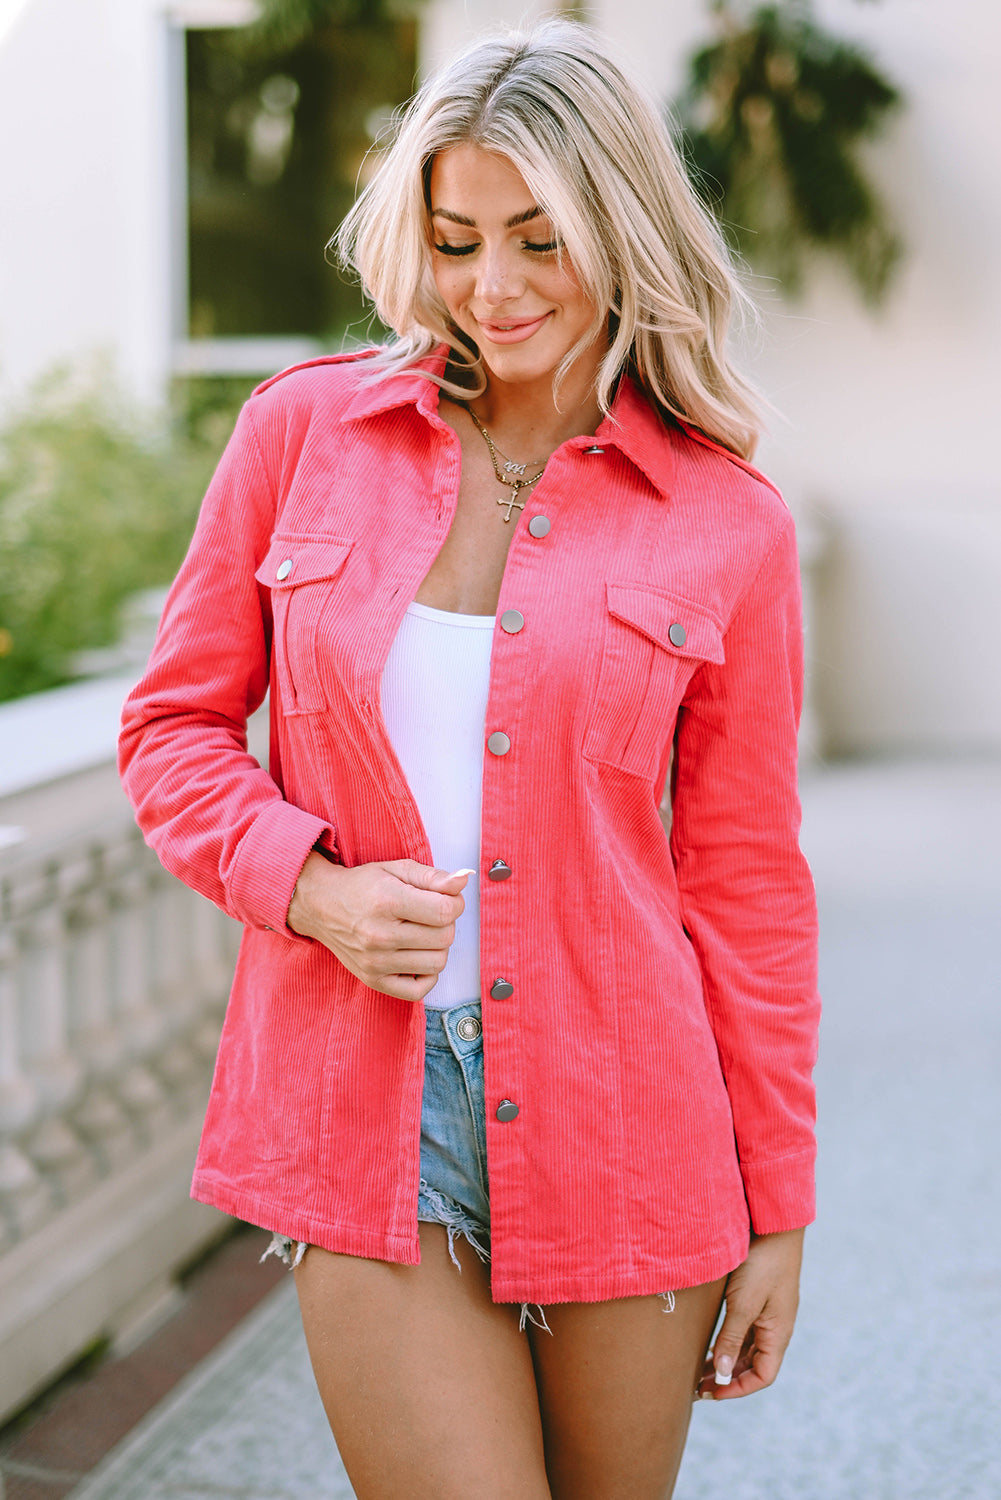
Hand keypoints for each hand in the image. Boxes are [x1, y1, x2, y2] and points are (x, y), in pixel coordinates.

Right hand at [287, 853, 470, 1002]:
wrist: (321, 905)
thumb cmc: (363, 886)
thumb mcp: (397, 869)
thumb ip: (434, 876)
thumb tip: (465, 879)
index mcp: (387, 901)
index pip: (445, 911)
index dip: (454, 903)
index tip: (444, 898)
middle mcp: (380, 935)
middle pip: (445, 938)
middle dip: (445, 923)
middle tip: (428, 914)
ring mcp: (375, 962)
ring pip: (437, 963)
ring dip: (437, 947)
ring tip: (421, 933)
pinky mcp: (373, 980)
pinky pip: (419, 990)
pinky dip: (426, 975)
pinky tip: (417, 956)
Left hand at [695, 1227, 803, 1399]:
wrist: (772, 1225)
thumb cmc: (761, 1264)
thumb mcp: (743, 1304)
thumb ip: (732, 1339)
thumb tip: (723, 1375)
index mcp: (778, 1334)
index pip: (763, 1376)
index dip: (738, 1389)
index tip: (711, 1393)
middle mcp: (775, 1328)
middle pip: (753, 1366)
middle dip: (727, 1379)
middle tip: (696, 1385)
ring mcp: (768, 1314)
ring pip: (747, 1350)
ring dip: (725, 1362)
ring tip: (697, 1369)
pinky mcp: (758, 1299)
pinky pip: (744, 1331)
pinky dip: (727, 1342)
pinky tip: (708, 1342)